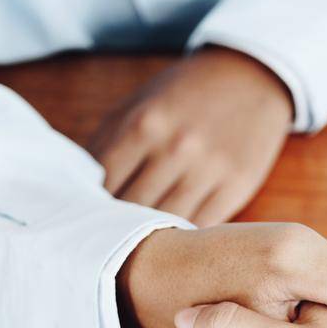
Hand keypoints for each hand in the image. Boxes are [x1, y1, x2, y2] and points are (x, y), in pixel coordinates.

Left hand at [90, 47, 293, 225]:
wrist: (251, 77)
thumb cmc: (184, 94)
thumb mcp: (138, 104)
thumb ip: (105, 144)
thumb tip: (75, 189)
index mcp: (143, 124)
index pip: (103, 185)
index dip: (90, 209)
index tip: (85, 222)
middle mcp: (175, 148)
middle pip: (132, 211)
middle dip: (117, 229)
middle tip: (107, 245)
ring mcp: (209, 170)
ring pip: (168, 224)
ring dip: (151, 240)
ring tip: (138, 250)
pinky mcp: (236, 186)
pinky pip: (202, 227)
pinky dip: (185, 238)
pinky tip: (173, 241)